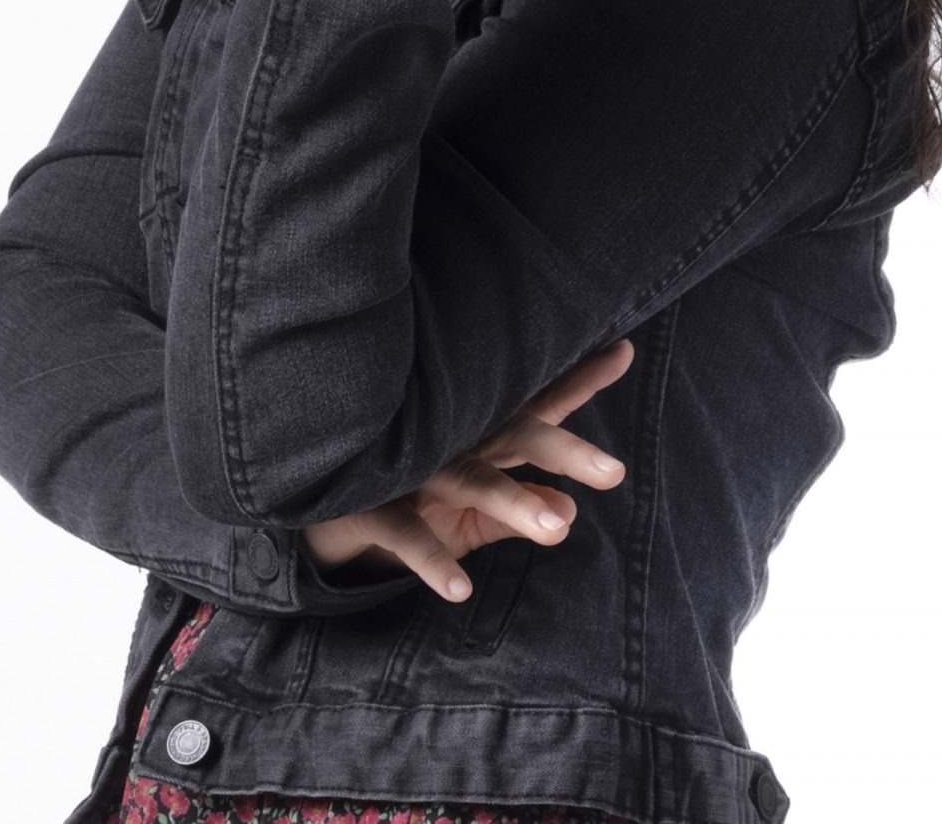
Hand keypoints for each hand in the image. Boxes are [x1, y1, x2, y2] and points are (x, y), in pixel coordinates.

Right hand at [302, 337, 633, 601]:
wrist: (316, 494)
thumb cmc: (414, 489)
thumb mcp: (474, 501)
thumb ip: (523, 502)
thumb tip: (570, 514)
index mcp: (481, 429)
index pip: (538, 401)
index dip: (579, 378)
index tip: (625, 350)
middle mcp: (453, 437)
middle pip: (518, 434)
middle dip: (566, 450)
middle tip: (617, 472)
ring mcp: (413, 465)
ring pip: (471, 478)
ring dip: (513, 502)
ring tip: (556, 527)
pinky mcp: (372, 501)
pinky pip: (407, 532)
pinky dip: (433, 559)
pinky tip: (460, 590)